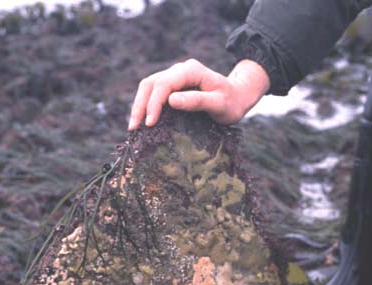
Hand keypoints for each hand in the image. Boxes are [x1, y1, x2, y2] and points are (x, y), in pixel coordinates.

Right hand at [128, 58, 269, 129]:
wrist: (238, 96)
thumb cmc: (231, 102)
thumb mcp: (219, 104)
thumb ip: (197, 101)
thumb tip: (171, 101)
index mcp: (190, 71)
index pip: (164, 84)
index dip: (154, 104)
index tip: (150, 124)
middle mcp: (180, 70)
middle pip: (150, 83)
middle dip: (140, 105)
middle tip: (133, 128)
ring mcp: (175, 76)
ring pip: (148, 86)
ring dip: (138, 105)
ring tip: (133, 126)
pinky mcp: (172, 85)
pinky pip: (153, 92)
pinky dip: (145, 105)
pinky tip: (141, 120)